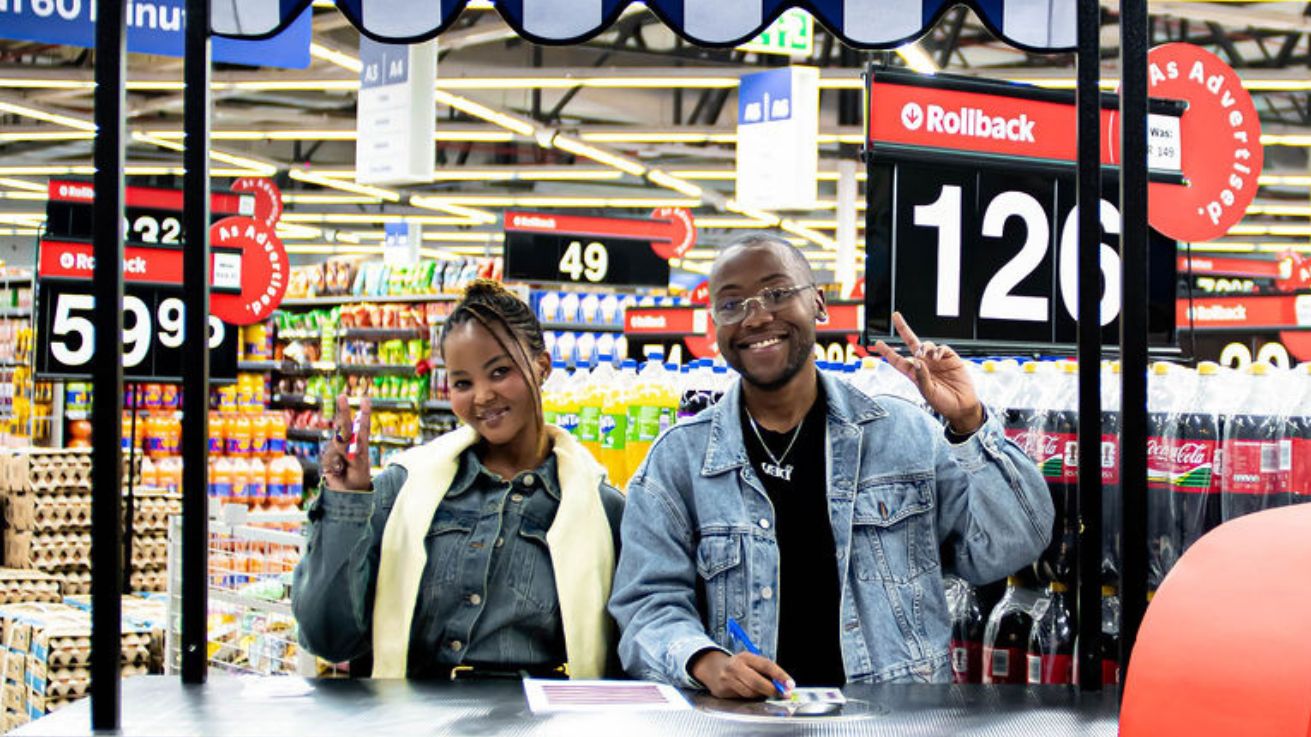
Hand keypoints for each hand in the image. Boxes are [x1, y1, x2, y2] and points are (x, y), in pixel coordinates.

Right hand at [321, 396, 371, 491]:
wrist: (348, 494)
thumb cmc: (358, 479)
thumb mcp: (359, 466)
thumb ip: (352, 452)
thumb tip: (341, 441)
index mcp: (361, 445)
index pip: (363, 427)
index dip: (364, 413)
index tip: (365, 399)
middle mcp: (348, 444)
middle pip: (345, 425)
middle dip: (343, 411)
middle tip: (342, 396)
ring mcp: (337, 450)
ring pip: (336, 444)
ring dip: (339, 455)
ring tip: (344, 467)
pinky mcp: (327, 457)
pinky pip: (328, 457)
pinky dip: (332, 464)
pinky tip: (337, 471)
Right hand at [690, 650, 793, 699]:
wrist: (712, 668)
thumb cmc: (738, 666)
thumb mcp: (750, 662)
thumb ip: (765, 671)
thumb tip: (783, 684)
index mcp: (745, 656)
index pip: (766, 665)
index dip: (780, 675)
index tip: (790, 684)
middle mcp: (735, 667)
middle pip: (757, 682)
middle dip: (772, 690)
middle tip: (783, 694)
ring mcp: (727, 679)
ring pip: (750, 693)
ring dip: (761, 695)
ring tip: (765, 691)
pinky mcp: (723, 691)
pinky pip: (742, 698)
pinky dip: (751, 697)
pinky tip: (751, 692)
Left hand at [873, 312, 983, 433]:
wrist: (962, 406)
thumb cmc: (943, 402)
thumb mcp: (929, 393)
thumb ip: (922, 377)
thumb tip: (916, 361)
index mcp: (914, 373)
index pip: (898, 360)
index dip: (888, 352)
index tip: (877, 343)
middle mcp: (924, 364)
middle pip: (911, 343)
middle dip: (903, 329)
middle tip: (895, 315)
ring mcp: (936, 360)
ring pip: (926, 345)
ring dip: (923, 346)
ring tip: (924, 354)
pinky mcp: (950, 358)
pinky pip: (942, 348)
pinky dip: (938, 350)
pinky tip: (937, 357)